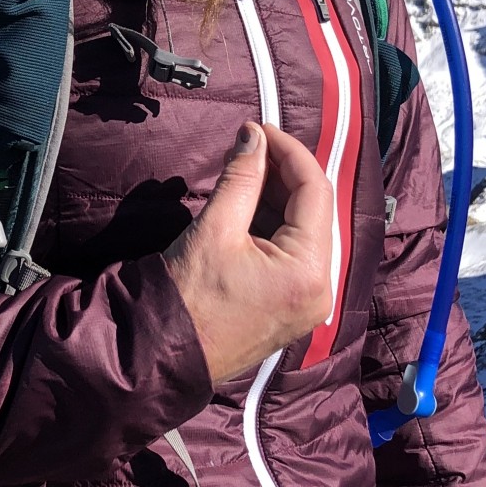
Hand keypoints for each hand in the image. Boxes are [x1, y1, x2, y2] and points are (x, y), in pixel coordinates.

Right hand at [162, 123, 333, 382]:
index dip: (290, 152)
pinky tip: (249, 205)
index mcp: (309, 270)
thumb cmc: (188, 297)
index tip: (261, 130)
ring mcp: (309, 302)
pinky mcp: (292, 308)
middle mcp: (321, 289)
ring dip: (278, 198)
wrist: (163, 356)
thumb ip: (242, 177)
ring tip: (246, 171)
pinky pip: (294, 255)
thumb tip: (253, 136)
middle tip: (251, 148)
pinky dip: (275, 226)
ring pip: (305, 232)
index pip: (315, 191)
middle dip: (284, 174)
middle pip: (314, 211)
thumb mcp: (215, 228)